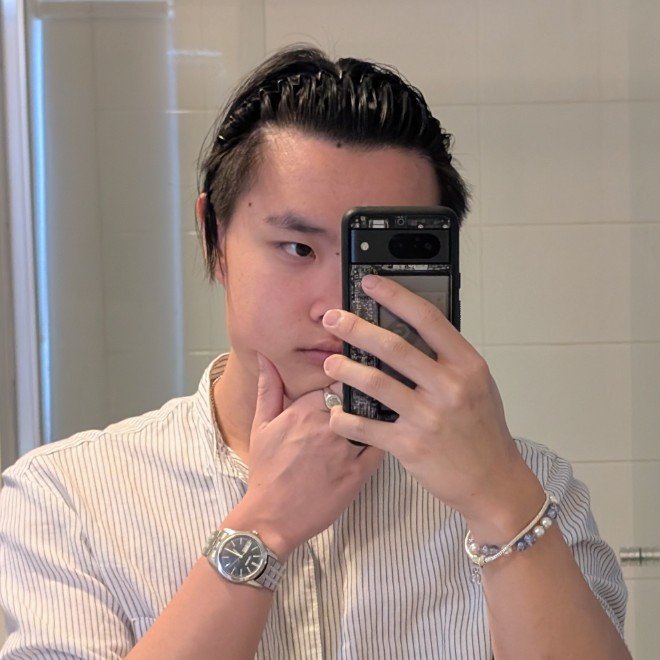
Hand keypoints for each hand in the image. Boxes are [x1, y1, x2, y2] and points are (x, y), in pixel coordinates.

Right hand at [227, 354, 383, 557]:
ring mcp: (345, 450)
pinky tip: (390, 432)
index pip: (338, 378)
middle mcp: (327, 426)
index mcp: (304, 410)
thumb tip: (265, 356)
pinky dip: (387, 436)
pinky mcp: (358, 474)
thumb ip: (268, 388)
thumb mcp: (261, 425)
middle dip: (366, 390)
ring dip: (381, 410)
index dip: (348, 375)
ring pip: (374, 417)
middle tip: (378, 386)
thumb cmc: (266, 470)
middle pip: (358, 395)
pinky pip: (381, 446)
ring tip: (391, 404)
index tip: (354, 374)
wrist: (271, 517)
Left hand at [321, 274, 539, 529]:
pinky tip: (335, 412)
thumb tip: (410, 330)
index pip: (428, 320)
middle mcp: (450, 387)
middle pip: (395, 348)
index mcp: (468, 366)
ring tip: (330, 363)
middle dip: (357, 329)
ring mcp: (429, 417)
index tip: (370, 283)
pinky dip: (345, 419)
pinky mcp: (411, 446)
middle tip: (333, 319)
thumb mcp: (478, 386)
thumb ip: (448, 360)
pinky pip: (367, 427)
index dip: (396, 297)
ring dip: (346, 370)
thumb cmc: (483, 430)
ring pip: (376, 383)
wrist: (493, 482)